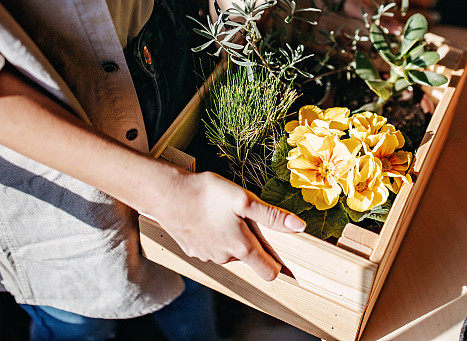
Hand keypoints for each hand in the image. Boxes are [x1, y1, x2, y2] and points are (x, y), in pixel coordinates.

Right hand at [151, 171, 305, 280]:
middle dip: (253, 242)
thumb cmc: (207, 194)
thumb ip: (272, 216)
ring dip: (232, 238)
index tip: (280, 249)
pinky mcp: (193, 250)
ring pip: (230, 253)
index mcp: (242, 248)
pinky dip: (214, 237)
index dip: (277, 263)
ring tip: (224, 214)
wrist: (167, 194)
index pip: (269, 272)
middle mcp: (225, 258)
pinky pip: (212, 248)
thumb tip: (299, 227)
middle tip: (246, 217)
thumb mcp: (244, 199)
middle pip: (250, 259)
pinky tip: (208, 218)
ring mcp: (207, 256)